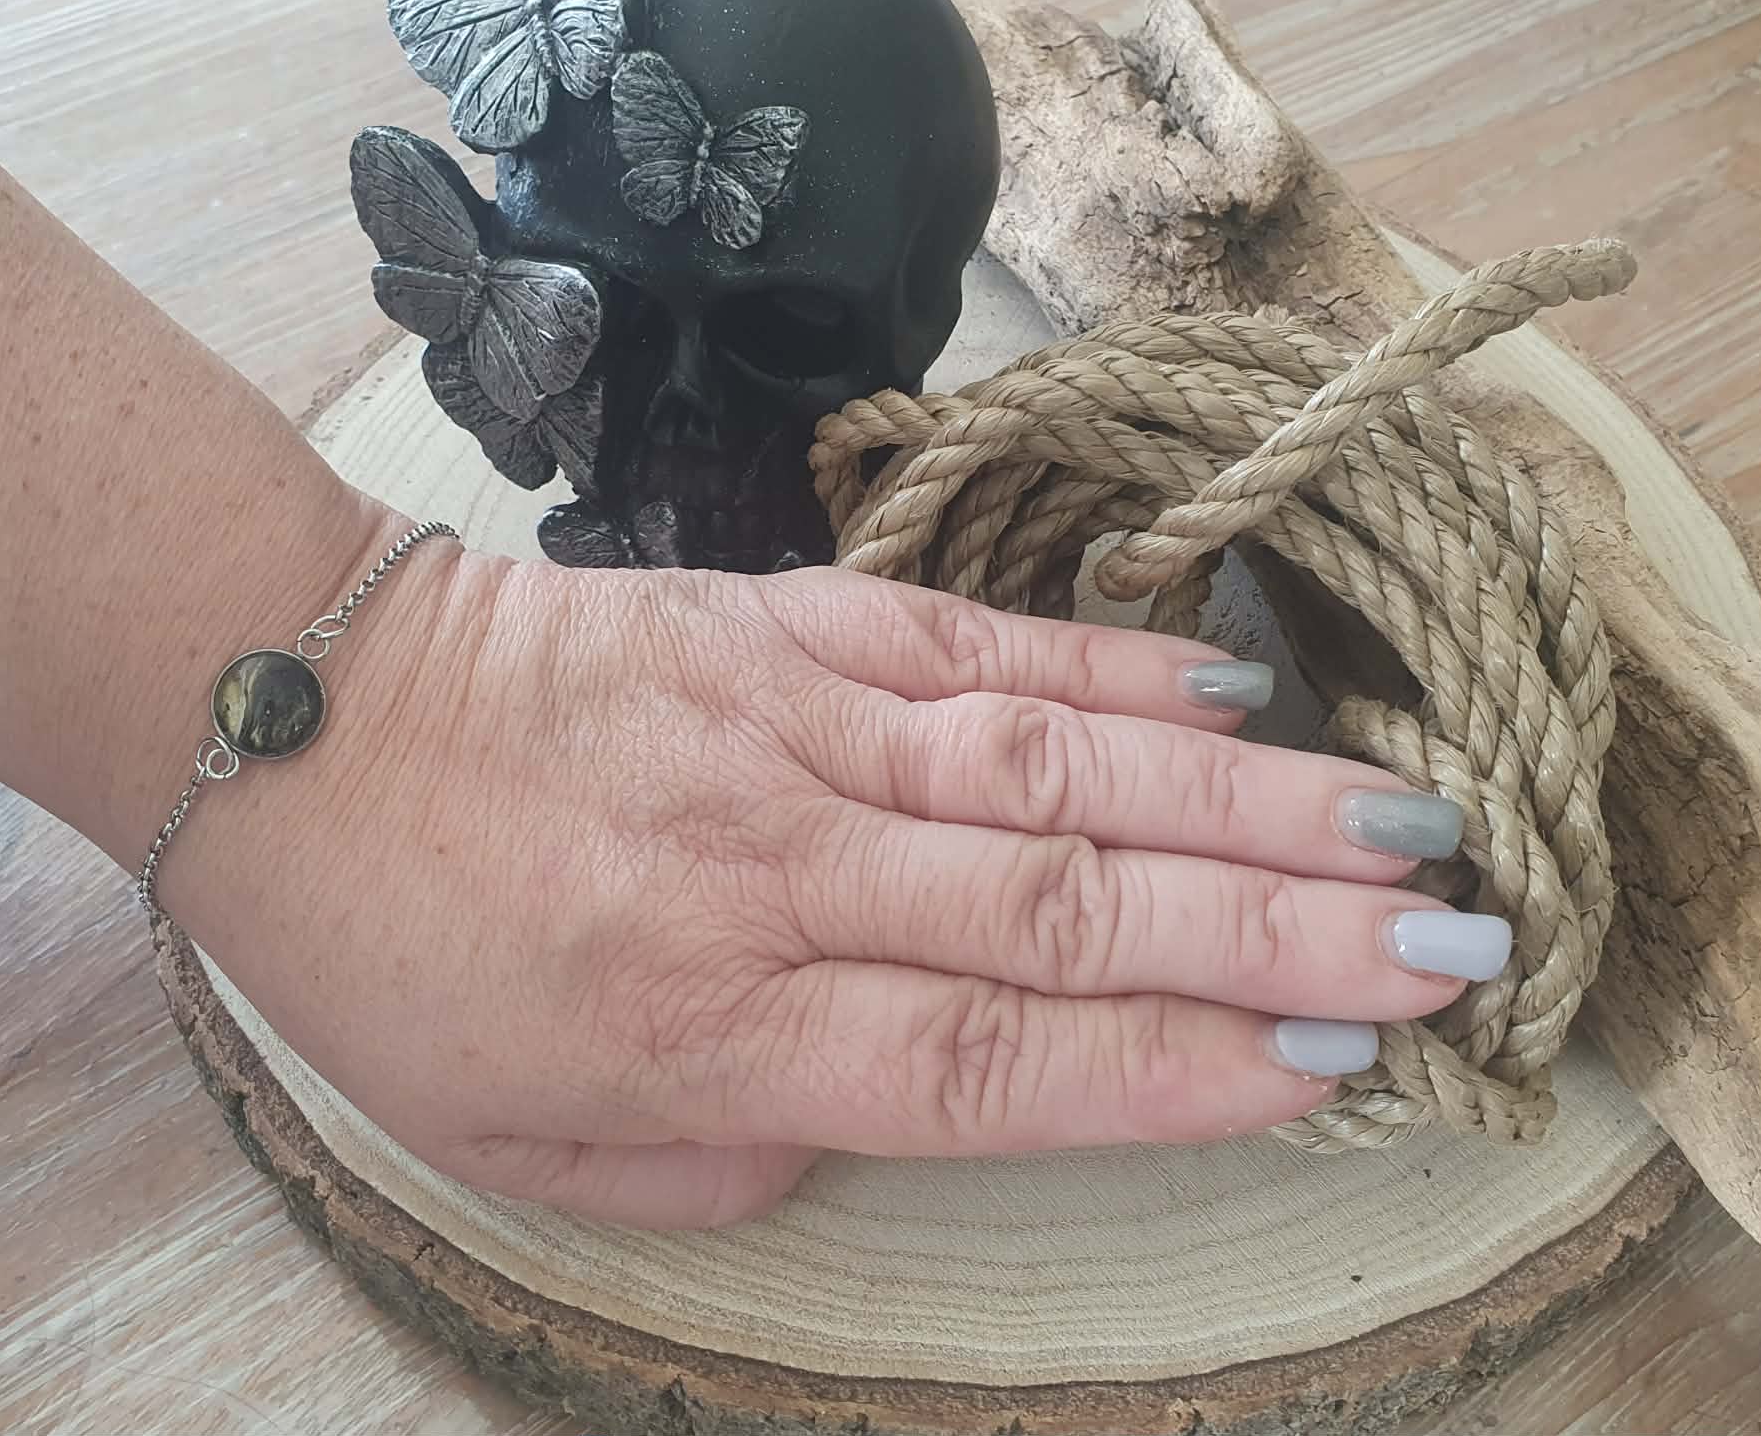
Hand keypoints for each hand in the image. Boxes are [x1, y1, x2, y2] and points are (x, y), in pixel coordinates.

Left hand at [163, 546, 1507, 1229]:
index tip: (1334, 1067)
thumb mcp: (538, 1142)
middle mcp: (779, 866)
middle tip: (1455, 945)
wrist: (305, 718)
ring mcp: (793, 721)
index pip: (989, 1057)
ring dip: (1247, 804)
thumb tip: (931, 1094)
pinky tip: (1238, 703)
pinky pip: (978, 647)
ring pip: (1054, 767)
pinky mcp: (786, 616)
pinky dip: (1119, 674)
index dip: (1173, 1069)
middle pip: (1065, 905)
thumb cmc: (414, 953)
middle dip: (1279, 932)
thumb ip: (747, 1143)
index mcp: (710, 1016)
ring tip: (1408, 826)